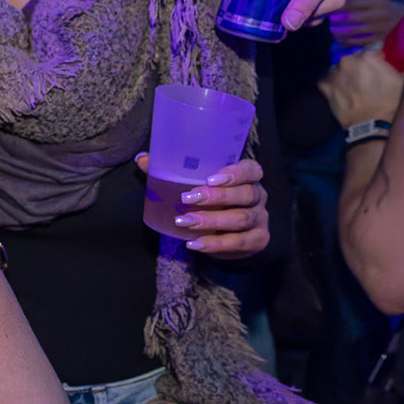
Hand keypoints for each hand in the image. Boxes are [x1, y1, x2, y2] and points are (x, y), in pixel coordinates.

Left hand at [137, 152, 269, 256]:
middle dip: (217, 197)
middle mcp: (258, 196)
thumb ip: (172, 170)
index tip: (211, 178)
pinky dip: (216, 244)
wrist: (228, 232)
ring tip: (185, 222)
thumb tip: (142, 159)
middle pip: (246, 194)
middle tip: (188, 198)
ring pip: (241, 219)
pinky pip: (239, 243)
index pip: (252, 170)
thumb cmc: (211, 200)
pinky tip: (195, 244)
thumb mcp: (195, 184)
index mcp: (247, 177)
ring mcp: (260, 219)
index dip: (236, 173)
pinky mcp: (257, 241)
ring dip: (211, 221)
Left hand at [319, 47, 403, 128]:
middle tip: (366, 80)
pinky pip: (326, 82)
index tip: (379, 67)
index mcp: (367, 57)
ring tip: (353, 89)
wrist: (374, 126)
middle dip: (358, 68)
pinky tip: (340, 93)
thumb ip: (398, 65)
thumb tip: (400, 59)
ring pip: (339, 70)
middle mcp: (347, 62)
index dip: (376, 59)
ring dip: (344, 76)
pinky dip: (332, 86)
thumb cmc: (393, 103)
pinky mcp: (325, 88)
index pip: (370, 51)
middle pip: (353, 60)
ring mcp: (334, 75)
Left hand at [329, 0, 403, 48]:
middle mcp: (380, 15)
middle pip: (354, 17)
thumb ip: (362, 3)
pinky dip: (348, 42)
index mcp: (379, 2)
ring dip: (340, 32)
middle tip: (329, 21)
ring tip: (333, 31)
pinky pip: (360, 42)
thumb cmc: (391, 10)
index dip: (340, 6)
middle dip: (338, 19)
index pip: (354, 3)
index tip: (330, 8)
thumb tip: (339, 4)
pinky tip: (340, 41)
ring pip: (355, 31)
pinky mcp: (381, 40)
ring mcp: (381, 29)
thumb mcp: (380, 2)